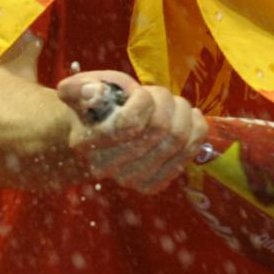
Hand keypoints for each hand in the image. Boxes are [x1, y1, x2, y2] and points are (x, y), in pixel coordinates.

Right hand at [62, 71, 205, 193]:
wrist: (90, 141)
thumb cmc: (90, 108)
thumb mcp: (77, 89)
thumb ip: (80, 88)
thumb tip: (95, 91)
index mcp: (88, 141)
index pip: (130, 123)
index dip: (145, 100)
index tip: (140, 91)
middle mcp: (107, 167)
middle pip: (160, 129)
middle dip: (167, 101)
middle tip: (160, 94)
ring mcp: (130, 180)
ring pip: (179, 141)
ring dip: (183, 113)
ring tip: (174, 104)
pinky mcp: (150, 185)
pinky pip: (188, 155)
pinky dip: (196, 131)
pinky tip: (187, 120)